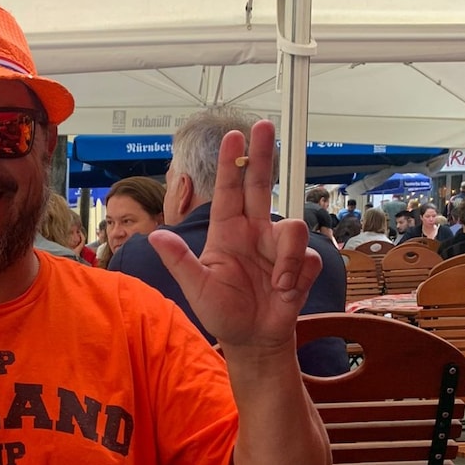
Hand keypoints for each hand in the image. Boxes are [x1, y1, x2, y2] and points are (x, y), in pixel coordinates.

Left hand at [149, 120, 321, 350]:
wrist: (252, 339)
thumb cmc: (221, 311)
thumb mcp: (196, 286)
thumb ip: (179, 260)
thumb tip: (156, 235)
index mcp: (227, 233)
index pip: (228, 191)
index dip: (230, 164)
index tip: (232, 136)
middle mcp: (253, 232)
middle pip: (261, 185)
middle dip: (262, 154)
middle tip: (263, 125)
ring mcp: (278, 247)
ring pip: (293, 226)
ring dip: (287, 256)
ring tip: (276, 283)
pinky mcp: (301, 264)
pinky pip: (308, 256)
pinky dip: (296, 275)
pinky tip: (285, 291)